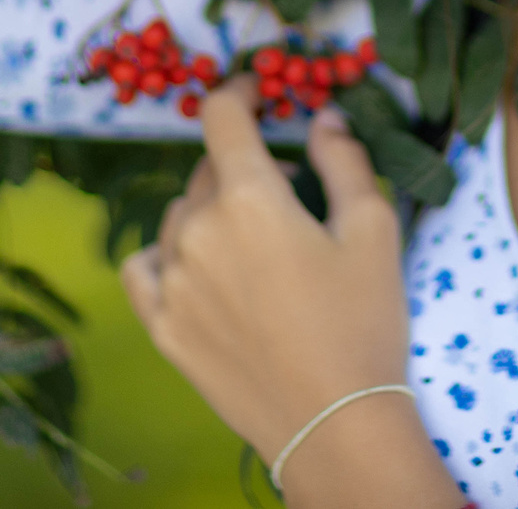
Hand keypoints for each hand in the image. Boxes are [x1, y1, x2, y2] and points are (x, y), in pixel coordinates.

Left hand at [120, 82, 432, 491]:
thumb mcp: (373, 230)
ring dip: (209, 213)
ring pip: (178, 218)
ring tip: (252, 244)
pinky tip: (196, 268)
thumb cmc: (362, 323)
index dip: (239, 92)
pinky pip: (144, 268)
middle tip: (287, 194)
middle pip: (208, 171)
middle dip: (243, 167)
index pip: (222, 116)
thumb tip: (322, 118)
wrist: (334, 425)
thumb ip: (344, 160)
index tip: (255, 93)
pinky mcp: (162, 327)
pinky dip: (166, 255)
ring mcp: (171, 282)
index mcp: (247, 198)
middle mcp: (196, 231)